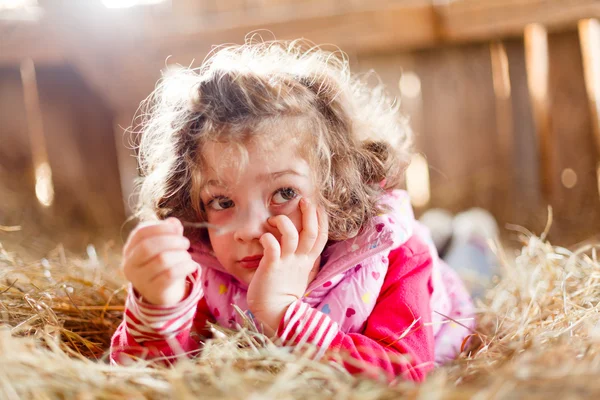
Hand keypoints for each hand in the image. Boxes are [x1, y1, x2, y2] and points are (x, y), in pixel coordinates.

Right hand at [122, 218, 197, 305]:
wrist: (163, 292)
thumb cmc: (163, 264)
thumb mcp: (164, 246)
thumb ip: (169, 232)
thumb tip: (174, 222)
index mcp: (130, 249)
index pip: (140, 233)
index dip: (160, 228)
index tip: (176, 228)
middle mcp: (130, 265)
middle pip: (148, 246)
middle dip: (171, 241)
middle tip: (186, 243)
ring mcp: (140, 279)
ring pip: (161, 260)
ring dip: (180, 255)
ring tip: (187, 256)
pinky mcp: (153, 290)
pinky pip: (170, 275)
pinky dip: (185, 267)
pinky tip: (191, 265)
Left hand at [247, 198, 328, 333]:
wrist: (275, 313)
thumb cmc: (283, 293)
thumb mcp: (299, 273)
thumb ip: (302, 259)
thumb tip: (301, 246)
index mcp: (307, 261)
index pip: (321, 237)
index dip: (321, 220)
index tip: (317, 206)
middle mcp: (299, 260)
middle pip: (311, 233)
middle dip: (309, 214)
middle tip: (304, 200)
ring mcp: (286, 263)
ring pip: (292, 237)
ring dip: (284, 223)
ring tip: (275, 218)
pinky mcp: (271, 267)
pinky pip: (272, 247)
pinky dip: (268, 238)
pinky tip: (263, 236)